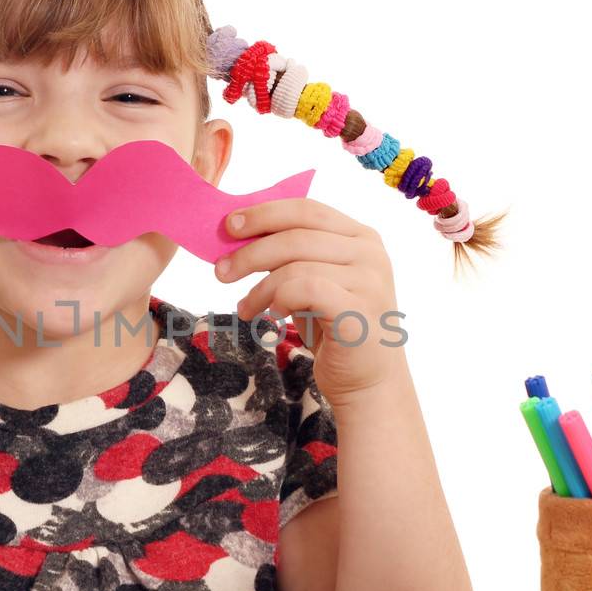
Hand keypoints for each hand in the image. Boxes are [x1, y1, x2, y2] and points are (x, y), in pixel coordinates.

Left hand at [214, 198, 405, 404]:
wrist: (367, 380)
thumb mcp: (312, 282)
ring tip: (245, 308)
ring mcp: (369, 282)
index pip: (307, 210)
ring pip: (296, 265)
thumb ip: (290, 256)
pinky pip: (306, 290)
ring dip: (260, 287)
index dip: (264, 213)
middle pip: (296, 235)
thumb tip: (239, 233)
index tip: (229, 225)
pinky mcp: (359, 312)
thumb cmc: (334, 328)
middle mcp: (370, 254)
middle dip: (250, 252)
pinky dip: (280, 299)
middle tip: (221, 271)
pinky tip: (272, 316)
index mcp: (361, 237)